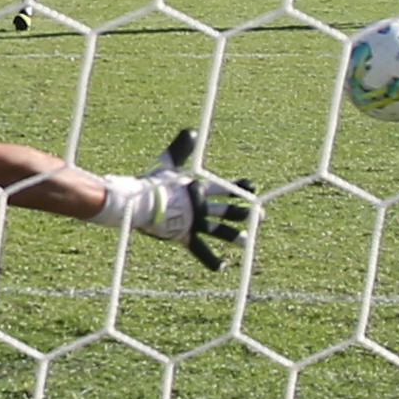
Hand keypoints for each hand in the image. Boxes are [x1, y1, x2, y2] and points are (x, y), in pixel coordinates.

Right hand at [136, 128, 252, 271]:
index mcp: (198, 188)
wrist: (138, 202)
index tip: (254, 187)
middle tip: (260, 215)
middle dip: (244, 213)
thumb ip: (179, 149)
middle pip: (227, 210)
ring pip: (219, 231)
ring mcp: (194, 222)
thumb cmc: (150, 182)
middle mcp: (200, 206)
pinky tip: (222, 266)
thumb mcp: (167, 163)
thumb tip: (192, 131)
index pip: (224, 188)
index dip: (240, 187)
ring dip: (234, 236)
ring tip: (247, 241)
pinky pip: (200, 250)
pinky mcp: (184, 236)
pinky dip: (210, 259)